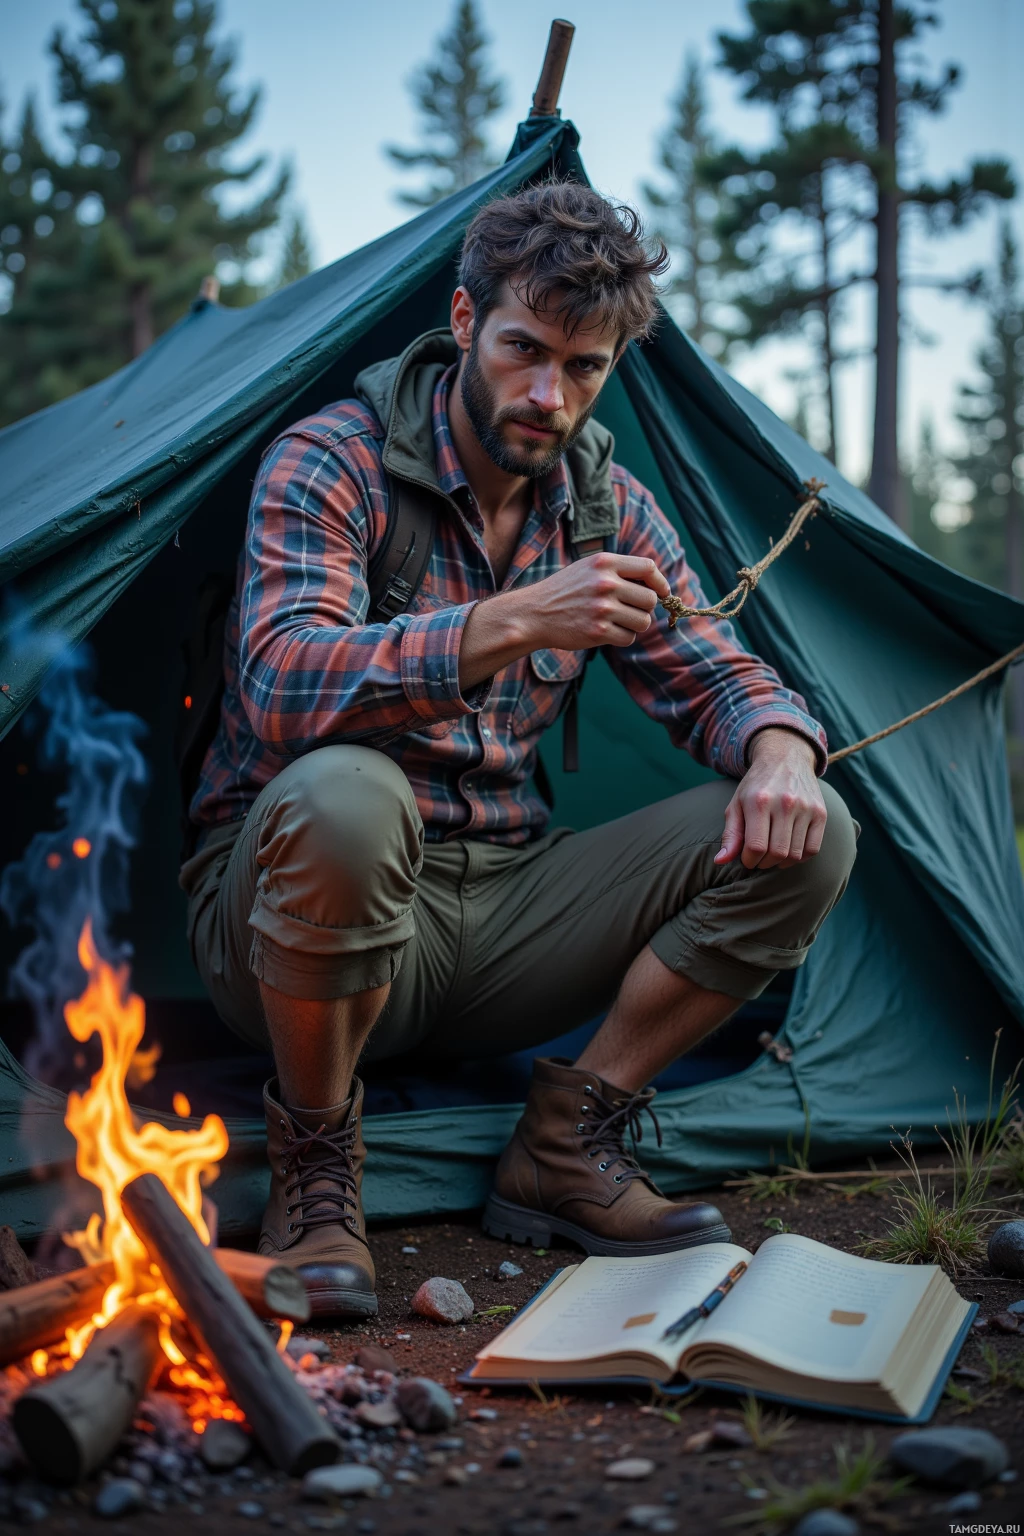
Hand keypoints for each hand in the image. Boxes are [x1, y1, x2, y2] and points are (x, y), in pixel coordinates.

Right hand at [459, 553, 669, 689]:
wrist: (534, 614)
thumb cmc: (564, 591)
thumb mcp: (588, 568)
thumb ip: (618, 570)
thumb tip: (655, 584)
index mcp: (604, 563)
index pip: (648, 568)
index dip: (660, 582)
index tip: (662, 592)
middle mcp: (605, 583)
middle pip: (650, 599)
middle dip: (645, 608)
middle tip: (630, 611)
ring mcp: (602, 608)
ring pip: (643, 621)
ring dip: (635, 625)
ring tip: (618, 622)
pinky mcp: (598, 632)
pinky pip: (629, 638)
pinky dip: (622, 638)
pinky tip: (607, 632)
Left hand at [715, 728, 825, 869]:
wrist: (785, 757)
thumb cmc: (756, 785)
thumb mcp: (736, 804)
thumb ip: (730, 834)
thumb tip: (720, 861)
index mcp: (759, 801)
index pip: (756, 846)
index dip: (749, 860)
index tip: (746, 859)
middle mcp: (785, 803)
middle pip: (777, 853)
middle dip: (764, 863)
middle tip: (759, 859)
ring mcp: (806, 808)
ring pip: (795, 854)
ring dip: (781, 862)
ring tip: (772, 855)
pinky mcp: (821, 813)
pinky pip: (813, 849)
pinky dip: (800, 858)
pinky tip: (789, 852)